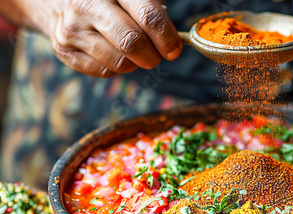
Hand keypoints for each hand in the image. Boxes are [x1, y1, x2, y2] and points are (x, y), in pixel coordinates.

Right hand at [46, 0, 181, 77]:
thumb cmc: (108, 0)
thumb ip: (153, 12)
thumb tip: (173, 43)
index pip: (149, 17)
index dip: (167, 38)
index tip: (173, 49)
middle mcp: (87, 4)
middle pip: (132, 43)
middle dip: (151, 55)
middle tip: (155, 55)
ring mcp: (72, 27)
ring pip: (119, 61)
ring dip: (134, 63)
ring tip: (132, 52)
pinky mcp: (63, 49)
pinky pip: (103, 71)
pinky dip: (115, 68)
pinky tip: (113, 53)